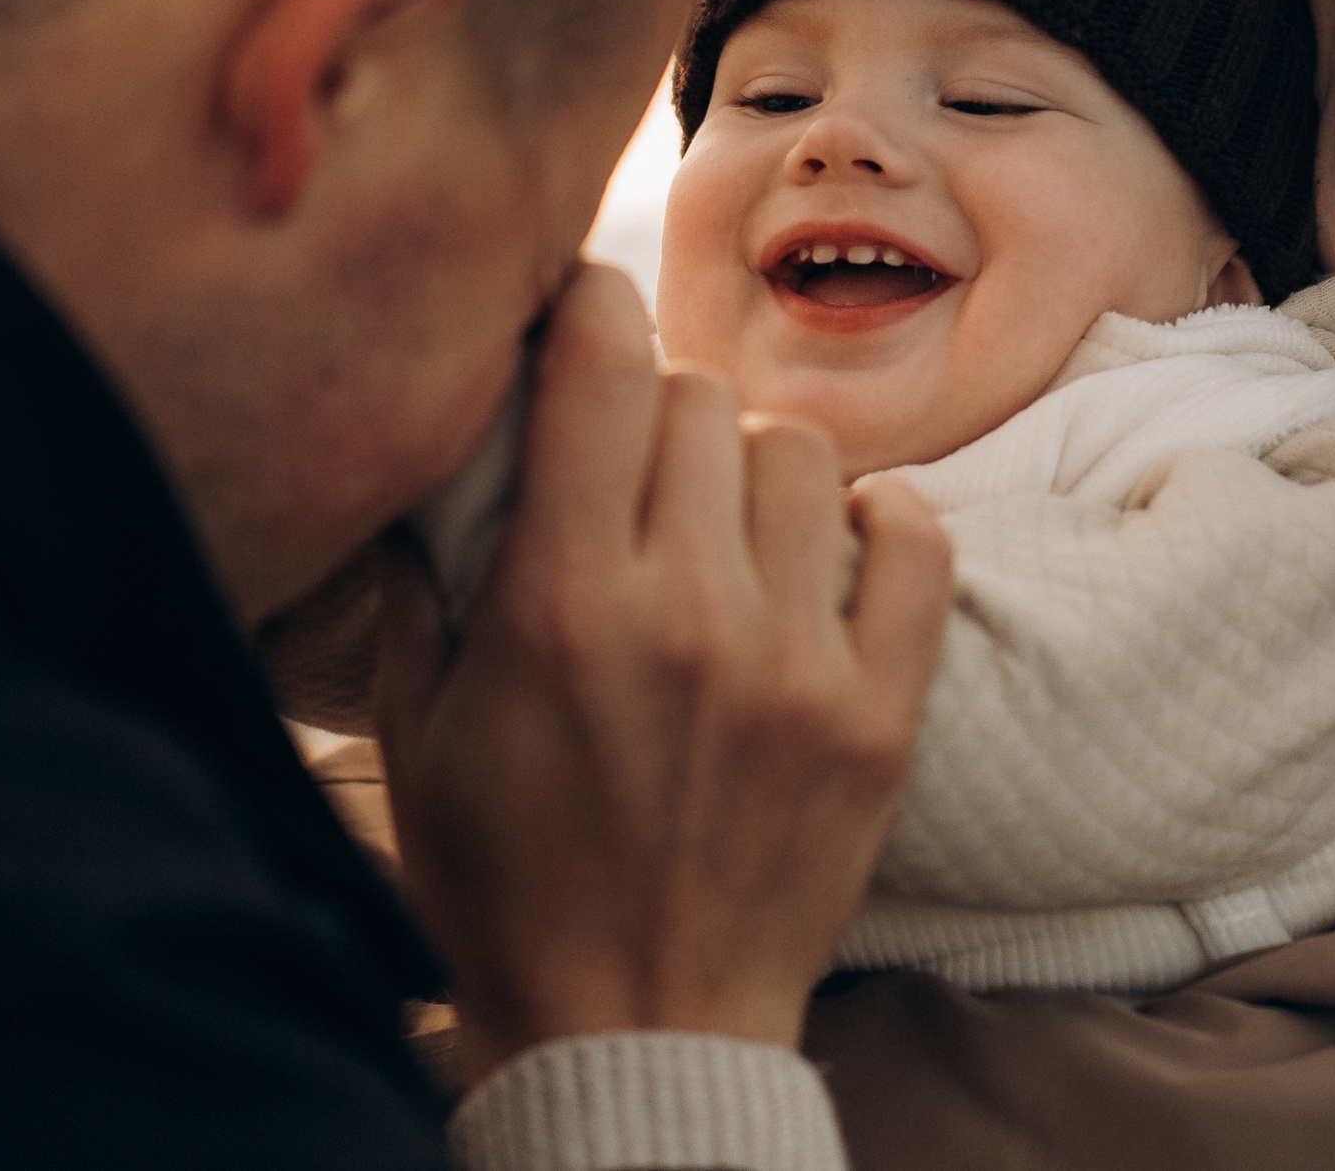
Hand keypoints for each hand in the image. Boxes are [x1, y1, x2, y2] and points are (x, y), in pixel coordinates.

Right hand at [375, 263, 950, 1081]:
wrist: (637, 1030)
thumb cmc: (508, 885)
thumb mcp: (419, 733)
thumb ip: (424, 576)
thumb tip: (442, 444)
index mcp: (560, 606)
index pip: (598, 363)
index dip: (586, 304)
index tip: (578, 314)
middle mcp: (687, 615)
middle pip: (697, 397)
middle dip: (655, 405)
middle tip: (636, 462)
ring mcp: (798, 662)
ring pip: (801, 452)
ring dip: (753, 466)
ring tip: (726, 524)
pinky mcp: (880, 714)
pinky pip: (915, 538)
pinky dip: (877, 520)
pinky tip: (830, 550)